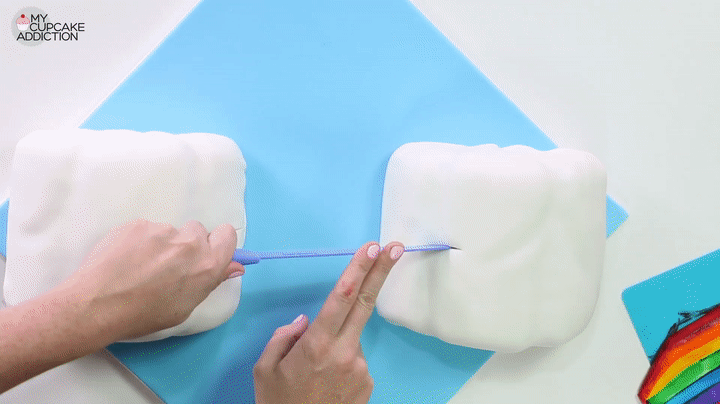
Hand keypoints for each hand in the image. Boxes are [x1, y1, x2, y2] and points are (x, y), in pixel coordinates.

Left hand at [57, 219, 244, 341]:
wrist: (96, 306)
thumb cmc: (143, 315)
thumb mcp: (184, 307)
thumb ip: (210, 281)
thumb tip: (234, 266)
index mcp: (206, 264)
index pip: (227, 234)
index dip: (218, 243)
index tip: (206, 254)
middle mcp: (189, 242)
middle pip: (197, 231)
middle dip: (187, 244)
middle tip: (168, 266)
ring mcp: (161, 229)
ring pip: (169, 231)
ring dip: (161, 244)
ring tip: (139, 267)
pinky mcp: (136, 224)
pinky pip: (145, 229)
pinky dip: (139, 242)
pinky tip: (124, 260)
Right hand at [253, 241, 404, 403]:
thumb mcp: (265, 371)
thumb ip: (283, 338)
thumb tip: (305, 320)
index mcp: (316, 345)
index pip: (342, 297)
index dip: (359, 269)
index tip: (373, 248)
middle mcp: (344, 352)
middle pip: (366, 302)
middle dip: (381, 271)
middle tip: (395, 246)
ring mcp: (360, 367)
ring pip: (351, 338)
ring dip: (338, 341)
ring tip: (315, 373)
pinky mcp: (368, 381)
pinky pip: (354, 360)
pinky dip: (341, 361)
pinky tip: (325, 382)